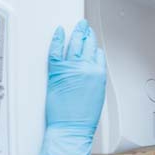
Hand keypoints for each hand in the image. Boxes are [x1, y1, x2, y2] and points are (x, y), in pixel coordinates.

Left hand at [37, 20, 105, 154]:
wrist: (71, 128)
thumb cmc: (84, 117)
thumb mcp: (97, 95)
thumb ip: (94, 79)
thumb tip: (90, 71)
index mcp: (99, 74)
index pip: (98, 54)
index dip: (94, 46)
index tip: (92, 41)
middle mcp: (86, 68)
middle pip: (87, 45)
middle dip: (86, 34)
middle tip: (85, 26)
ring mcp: (71, 68)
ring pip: (74, 44)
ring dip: (76, 33)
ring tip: (77, 26)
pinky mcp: (57, 71)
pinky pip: (56, 50)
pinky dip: (57, 39)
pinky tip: (59, 32)